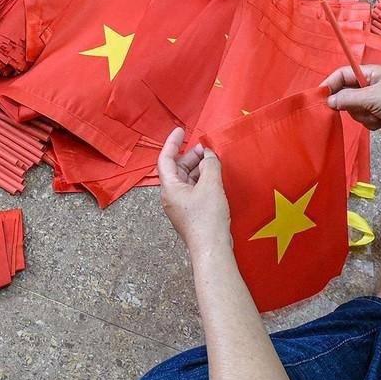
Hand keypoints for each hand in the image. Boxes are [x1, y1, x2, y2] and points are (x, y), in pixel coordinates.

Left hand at [156, 128, 230, 257]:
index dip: (172, 143)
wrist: (211, 248)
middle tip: (206, 147)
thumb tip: (209, 155)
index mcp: (169, 188)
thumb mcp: (211, 185)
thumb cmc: (207, 218)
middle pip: (177, 169)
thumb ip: (210, 165)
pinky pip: (193, 190)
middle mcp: (171, 196)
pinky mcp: (190, 213)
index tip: (181, 130)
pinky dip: (202, 180)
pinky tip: (214, 177)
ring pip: (186, 180)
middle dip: (191, 156)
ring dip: (198, 168)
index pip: (166, 159)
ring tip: (213, 161)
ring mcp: (180, 206)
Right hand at [322, 65, 380, 139]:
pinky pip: (365, 118)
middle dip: (353, 106)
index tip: (321, 98)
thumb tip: (329, 101)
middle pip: (347, 94)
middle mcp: (371, 83)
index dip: (330, 85)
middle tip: (363, 110)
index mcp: (370, 72)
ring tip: (378, 116)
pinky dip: (371, 122)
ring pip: (355, 109)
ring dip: (364, 116)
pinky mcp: (380, 112)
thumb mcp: (372, 98)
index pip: (342, 74)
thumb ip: (348, 98)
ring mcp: (376, 99)